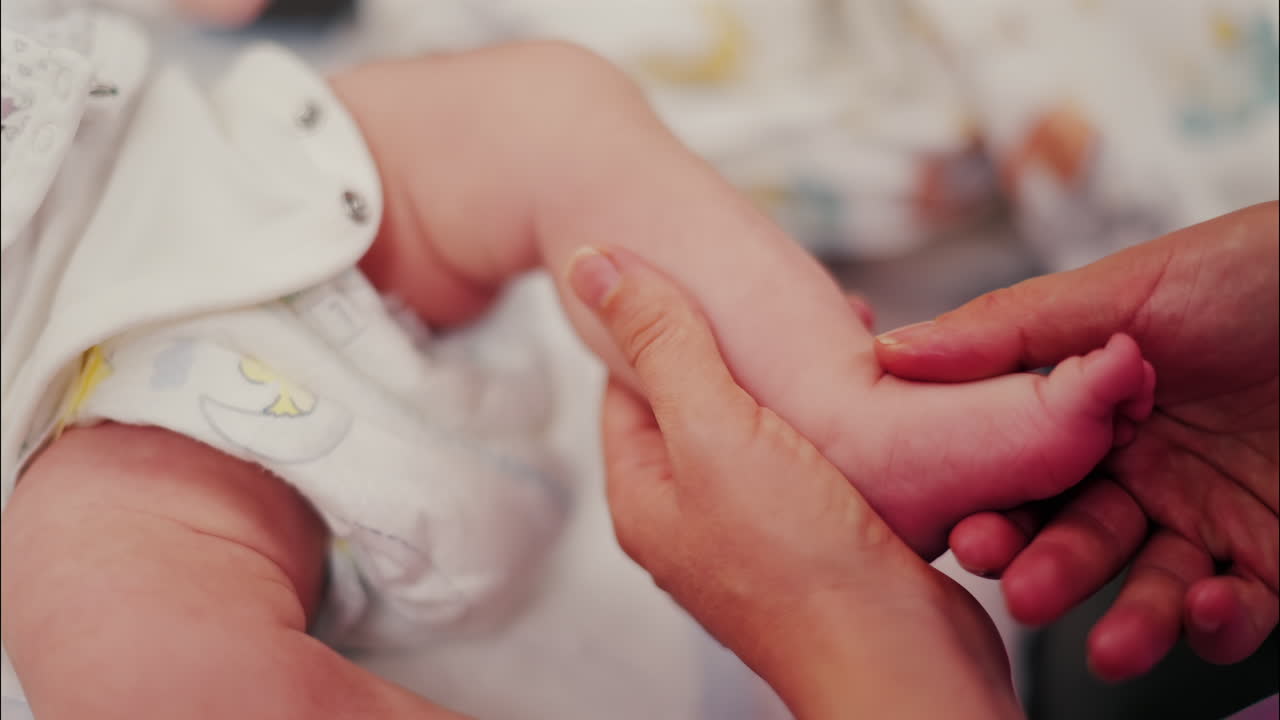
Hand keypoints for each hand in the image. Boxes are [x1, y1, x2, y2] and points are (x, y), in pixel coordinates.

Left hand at [565, 246, 1021, 719]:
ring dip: (797, 376)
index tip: (702, 274)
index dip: (662, 321)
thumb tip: (590, 263)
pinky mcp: (822, 539)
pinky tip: (873, 393)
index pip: (630, 382)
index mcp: (648, 493)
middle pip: (700, 401)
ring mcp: (759, 532)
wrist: (898, 660)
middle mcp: (695, 516)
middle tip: (789, 300)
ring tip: (844, 332)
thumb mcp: (714, 428)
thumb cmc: (798, 559)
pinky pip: (816, 458)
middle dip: (741, 345)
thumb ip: (660, 342)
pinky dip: (838, 417)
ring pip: (765, 426)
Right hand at [875, 202, 1278, 679]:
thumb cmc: (1263, 274)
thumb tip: (892, 353)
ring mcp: (1209, 511)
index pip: (1023, 472)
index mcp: (1094, 407)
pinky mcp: (1274, 552)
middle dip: (1048, 568)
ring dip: (1127, 617)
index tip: (970, 533)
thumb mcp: (1130, 289)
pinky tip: (1207, 607)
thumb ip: (1009, 329)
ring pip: (1149, 584)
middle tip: (1024, 589)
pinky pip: (1237, 607)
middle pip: (1077, 535)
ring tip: (1112, 644)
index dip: (995, 507)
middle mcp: (1143, 465)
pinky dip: (1216, 622)